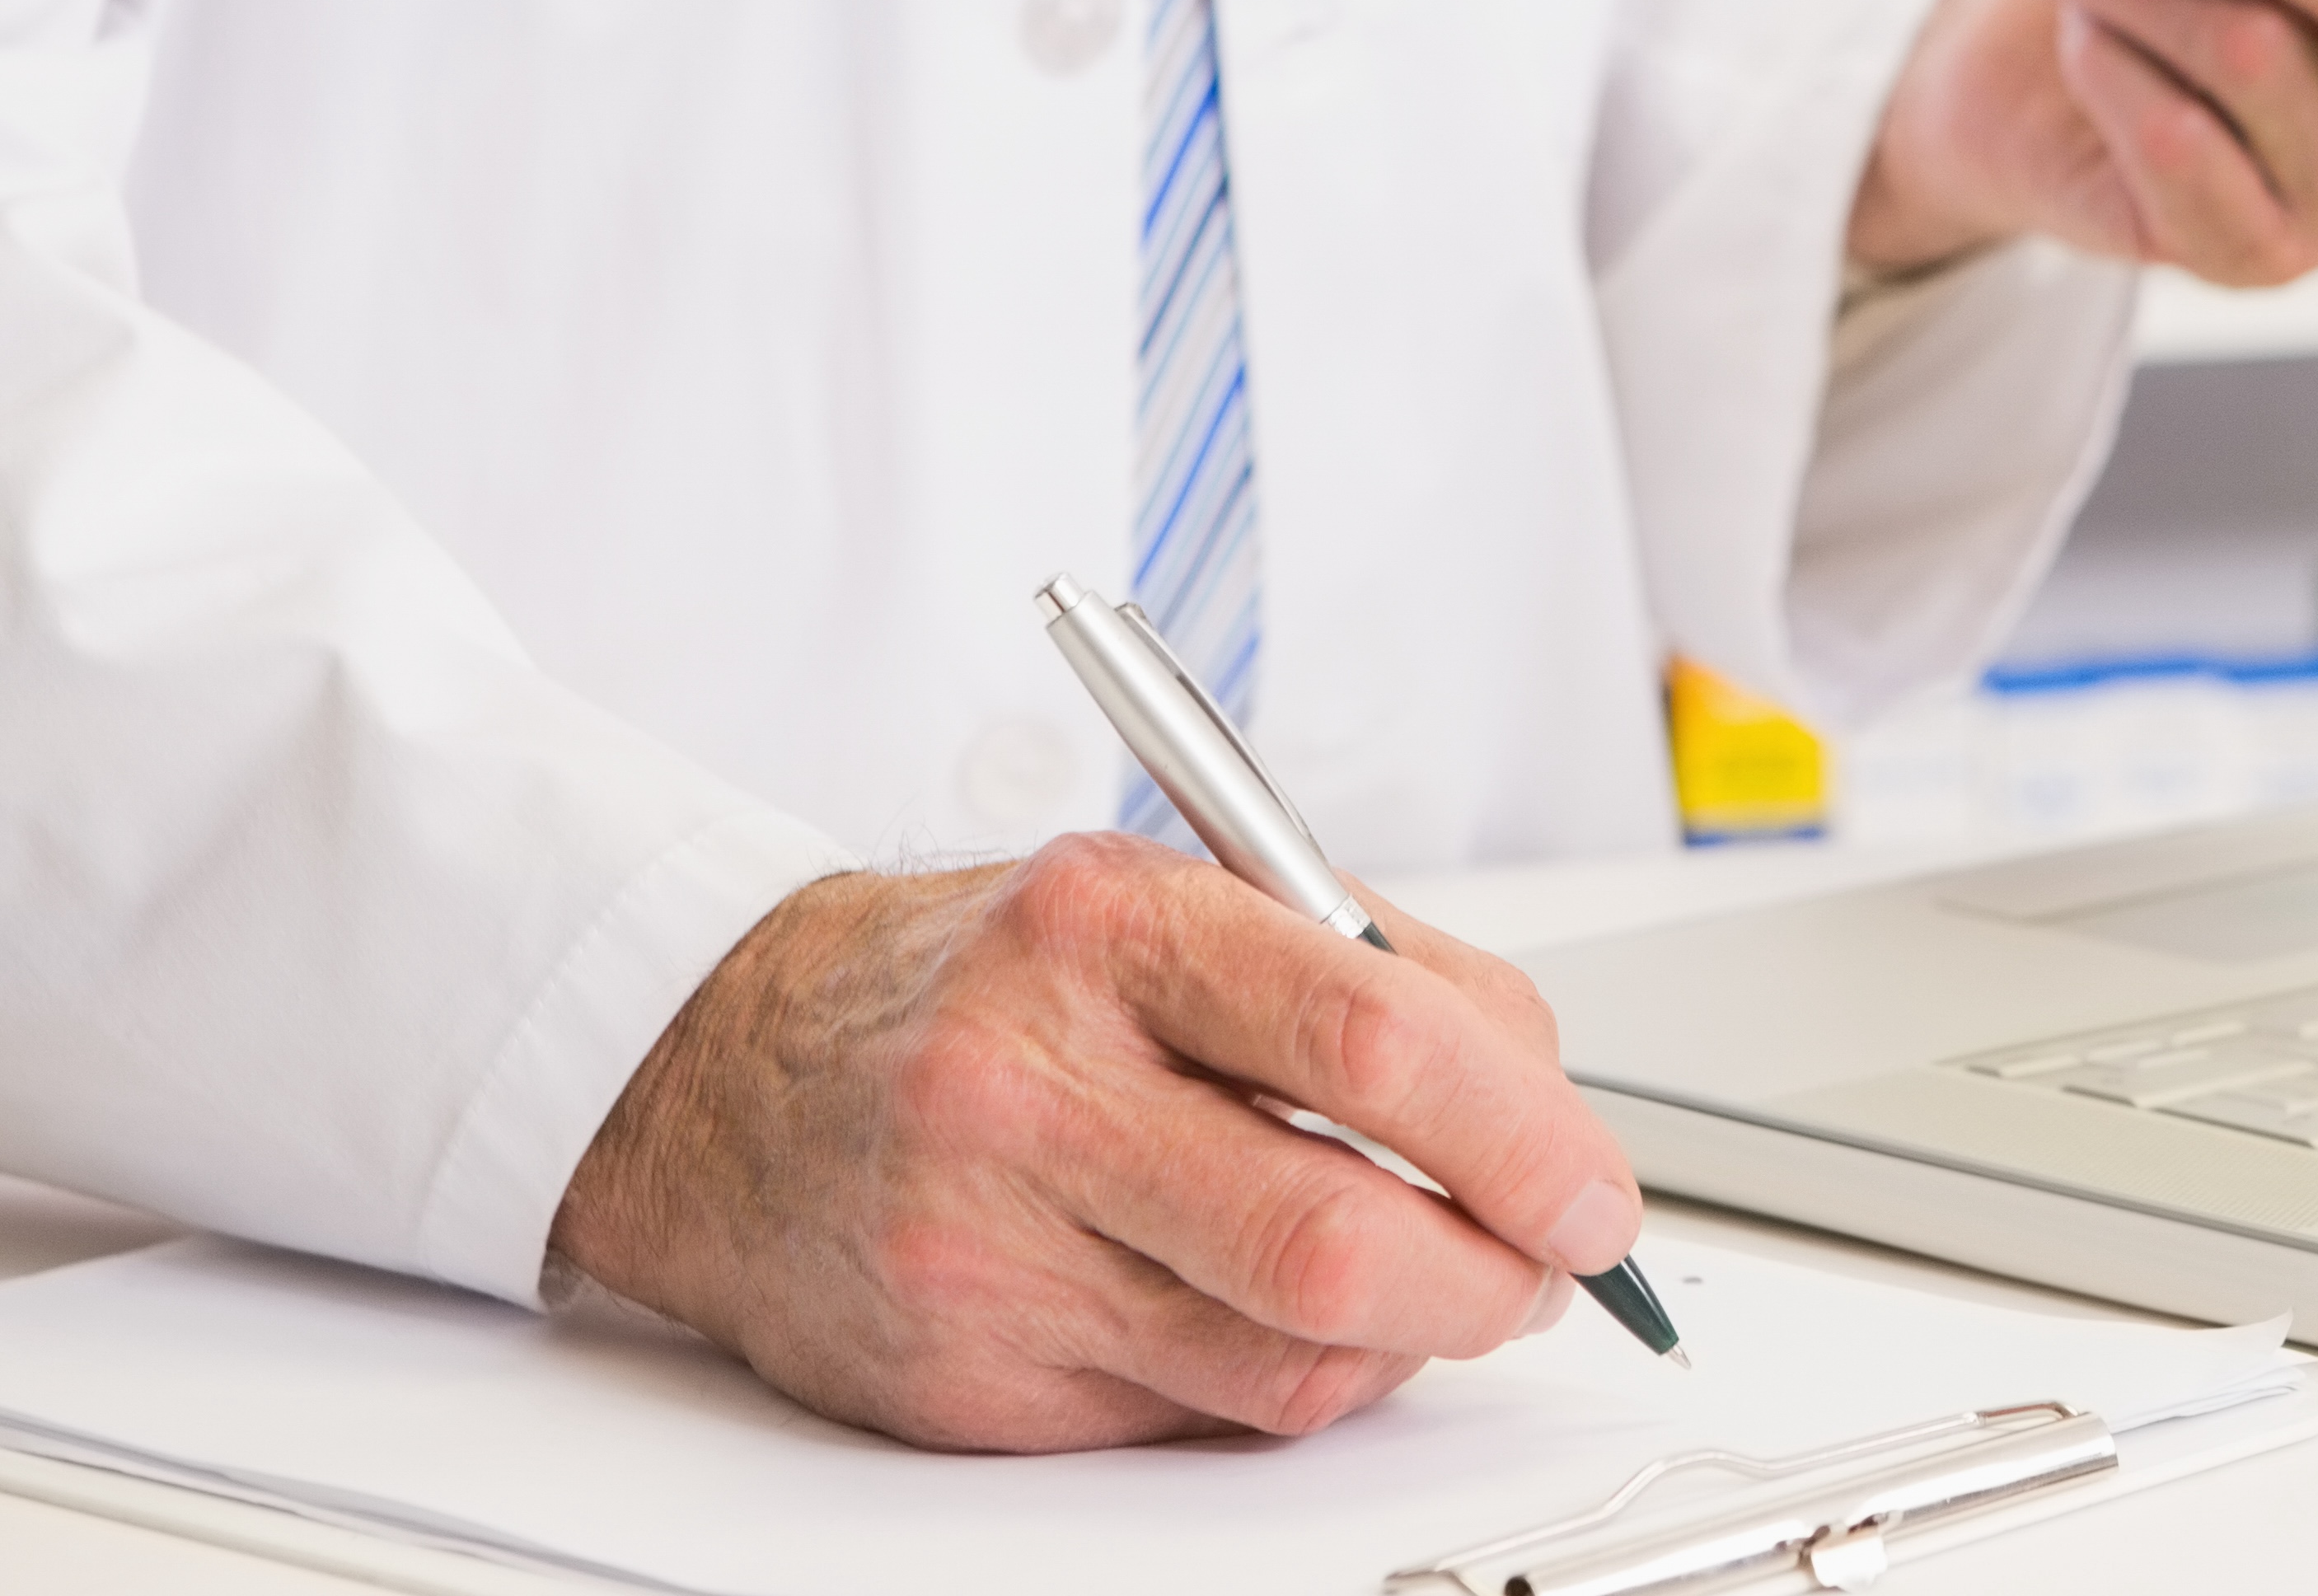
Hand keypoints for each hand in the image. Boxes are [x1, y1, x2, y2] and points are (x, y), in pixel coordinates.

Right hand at [547, 835, 1637, 1452]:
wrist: (722, 1077)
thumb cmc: (986, 982)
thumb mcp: (1171, 899)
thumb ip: (1378, 981)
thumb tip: (1549, 1125)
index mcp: (1107, 927)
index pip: (1376, 1043)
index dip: (1529, 1140)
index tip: (1594, 1190)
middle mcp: (1031, 1088)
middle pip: (1341, 1242)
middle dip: (1494, 1275)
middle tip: (1545, 1263)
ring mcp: (990, 1250)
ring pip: (1296, 1362)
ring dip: (1411, 1339)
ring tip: (1420, 1277)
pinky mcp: (974, 1382)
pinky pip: (1211, 1418)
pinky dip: (1291, 1378)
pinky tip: (1273, 1311)